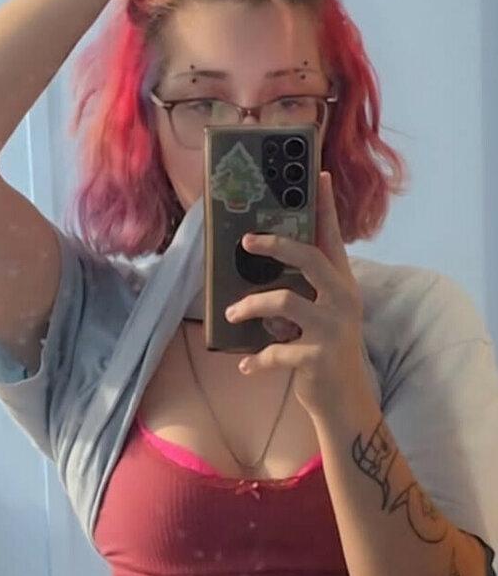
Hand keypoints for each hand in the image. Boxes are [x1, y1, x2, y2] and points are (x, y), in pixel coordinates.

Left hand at [224, 171, 366, 417]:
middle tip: (247, 241)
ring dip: (251, 306)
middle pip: (309, 259)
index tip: (316, 175)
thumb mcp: (321, 316)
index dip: (325, 207)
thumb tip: (264, 271)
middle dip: (276, 245)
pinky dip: (257, 360)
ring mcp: (332, 329)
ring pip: (284, 302)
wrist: (344, 401)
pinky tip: (246, 367)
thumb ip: (303, 292)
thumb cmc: (326, 352)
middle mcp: (343, 300)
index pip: (333, 238)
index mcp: (343, 285)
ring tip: (232, 315)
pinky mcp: (317, 357)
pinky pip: (276, 352)